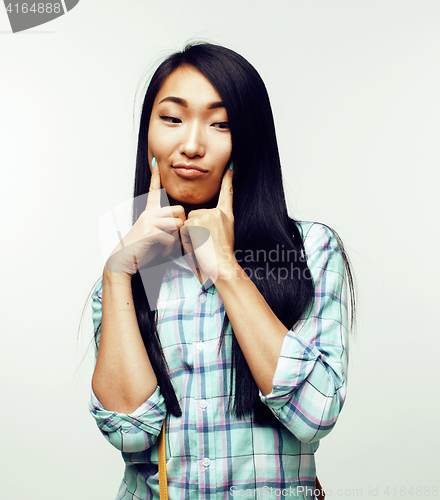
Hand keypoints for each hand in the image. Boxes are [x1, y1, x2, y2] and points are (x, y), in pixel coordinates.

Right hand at [105, 161, 185, 275]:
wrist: (124, 260)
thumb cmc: (141, 249)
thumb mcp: (154, 234)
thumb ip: (165, 227)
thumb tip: (179, 226)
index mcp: (149, 212)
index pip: (154, 191)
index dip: (155, 176)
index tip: (155, 163)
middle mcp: (149, 213)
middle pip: (179, 210)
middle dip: (181, 225)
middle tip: (173, 237)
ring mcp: (148, 221)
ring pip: (178, 223)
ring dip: (176, 238)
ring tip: (166, 246)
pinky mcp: (149, 231)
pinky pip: (171, 237)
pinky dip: (169, 248)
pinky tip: (161, 251)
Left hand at [180, 166, 234, 281]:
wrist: (222, 266)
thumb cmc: (221, 256)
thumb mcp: (224, 236)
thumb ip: (216, 224)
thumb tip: (202, 219)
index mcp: (226, 215)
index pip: (227, 193)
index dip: (228, 180)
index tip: (229, 167)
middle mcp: (218, 212)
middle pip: (195, 214)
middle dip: (194, 230)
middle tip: (205, 244)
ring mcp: (207, 215)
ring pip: (188, 222)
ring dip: (190, 236)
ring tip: (202, 246)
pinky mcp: (197, 222)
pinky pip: (183, 229)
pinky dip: (186, 240)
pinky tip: (198, 246)